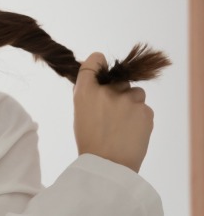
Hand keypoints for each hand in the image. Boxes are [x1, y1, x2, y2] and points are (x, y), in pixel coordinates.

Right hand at [73, 52, 153, 171]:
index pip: (94, 61)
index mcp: (85, 90)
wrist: (108, 165)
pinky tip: (131, 131)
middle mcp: (107, 91)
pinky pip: (145, 108)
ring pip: (135, 93)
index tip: (100, 66)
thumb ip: (89, 93)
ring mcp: (128, 100)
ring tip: (123, 123)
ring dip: (131, 103)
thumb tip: (101, 80)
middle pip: (119, 79)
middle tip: (112, 112)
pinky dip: (140, 117)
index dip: (98, 62)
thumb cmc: (90, 140)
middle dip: (117, 90)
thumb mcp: (80, 112)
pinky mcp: (146, 111)